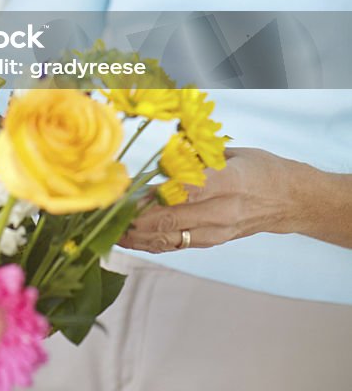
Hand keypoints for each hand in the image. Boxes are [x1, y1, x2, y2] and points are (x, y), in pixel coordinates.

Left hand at [119, 148, 296, 252]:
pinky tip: (131, 239)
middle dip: (137, 217)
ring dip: (139, 235)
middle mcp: (222, 210)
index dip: (155, 193)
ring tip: (111, 230)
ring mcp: (217, 231)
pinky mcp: (213, 242)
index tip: (129, 192)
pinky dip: (152, 242)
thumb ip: (197, 158)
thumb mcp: (230, 153)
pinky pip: (177, 244)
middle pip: (173, 217)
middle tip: (109, 212)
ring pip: (171, 236)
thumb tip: (161, 160)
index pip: (187, 190)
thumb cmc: (259, 169)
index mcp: (229, 181)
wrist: (289, 200)